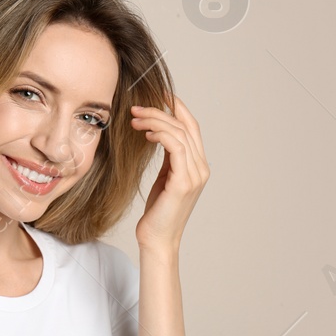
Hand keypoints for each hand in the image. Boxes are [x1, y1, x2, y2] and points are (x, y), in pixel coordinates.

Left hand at [130, 94, 208, 250]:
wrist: (157, 240)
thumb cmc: (158, 212)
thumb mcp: (165, 178)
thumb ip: (169, 157)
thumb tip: (158, 133)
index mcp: (199, 165)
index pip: (192, 127)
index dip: (178, 107)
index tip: (160, 95)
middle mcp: (201, 168)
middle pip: (186, 126)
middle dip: (161, 110)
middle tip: (136, 108)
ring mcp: (195, 175)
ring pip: (179, 133)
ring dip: (155, 120)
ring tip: (135, 119)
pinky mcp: (184, 182)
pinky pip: (175, 147)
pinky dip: (160, 134)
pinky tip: (144, 134)